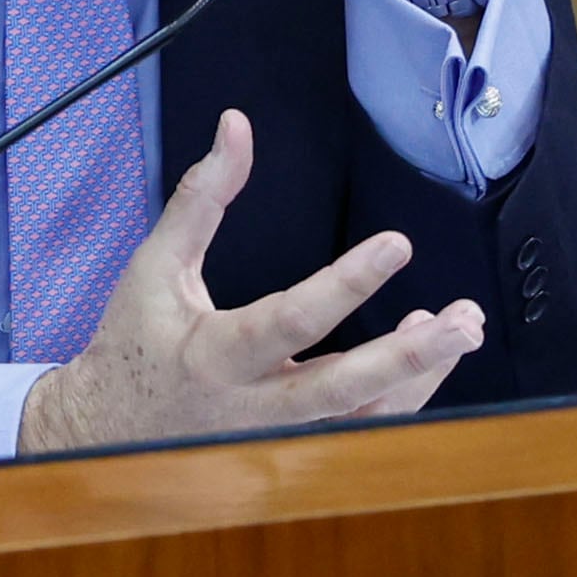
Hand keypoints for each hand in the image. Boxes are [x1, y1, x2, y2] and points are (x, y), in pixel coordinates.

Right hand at [17, 110, 483, 453]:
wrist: (113, 428)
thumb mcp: (156, 264)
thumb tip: (236, 127)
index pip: (292, 319)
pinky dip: (402, 396)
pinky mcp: (297, 450)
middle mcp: (254, 407)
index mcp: (215, 355)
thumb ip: (201, 197)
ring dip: (421, 375)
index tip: (397, 245)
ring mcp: (281, 438)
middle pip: (346, 389)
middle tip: (462, 321)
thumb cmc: (134, 339)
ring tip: (460, 327)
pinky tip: (423, 355)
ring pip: (367, 419)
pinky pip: (364, 432)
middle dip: (410, 357)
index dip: (347, 283)